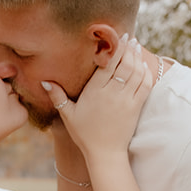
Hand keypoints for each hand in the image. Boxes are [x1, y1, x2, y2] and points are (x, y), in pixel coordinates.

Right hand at [42, 37, 151, 161]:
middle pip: (123, 64)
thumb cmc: (85, 134)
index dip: (115, 49)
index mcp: (94, 92)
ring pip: (135, 72)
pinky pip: (144, 85)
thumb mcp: (68, 114)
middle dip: (128, 49)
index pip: (107, 64)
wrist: (105, 153)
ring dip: (137, 57)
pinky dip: (145, 73)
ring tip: (136, 47)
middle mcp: (111, 93)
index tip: (118, 37)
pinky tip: (143, 66)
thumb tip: (45, 81)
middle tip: (129, 38)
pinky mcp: (136, 107)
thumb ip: (58, 96)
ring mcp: (126, 100)